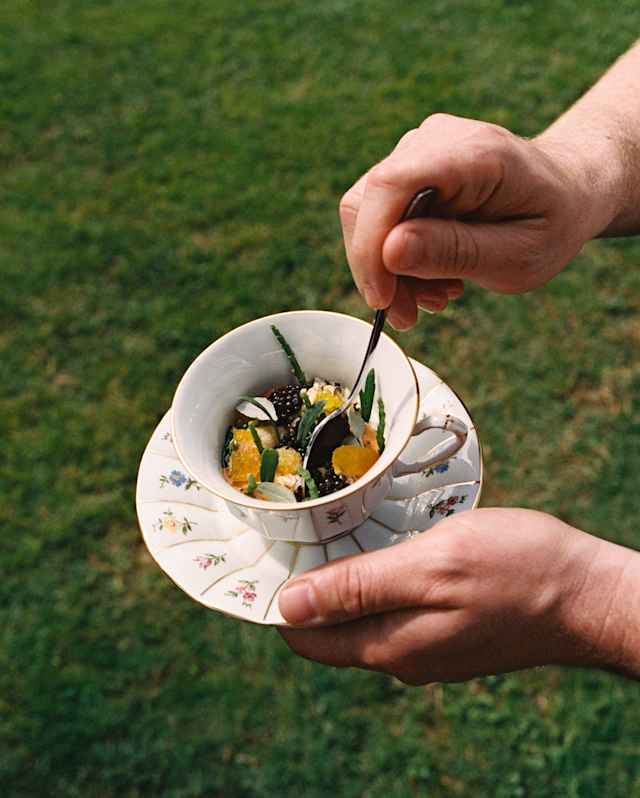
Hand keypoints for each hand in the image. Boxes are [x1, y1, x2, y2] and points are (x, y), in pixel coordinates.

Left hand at [278, 508, 639, 683]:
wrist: (586, 593)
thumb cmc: (514, 570)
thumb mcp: (430, 567)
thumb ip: (358, 589)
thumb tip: (288, 609)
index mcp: (389, 645)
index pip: (304, 636)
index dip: (278, 599)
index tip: (267, 553)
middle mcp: (401, 653)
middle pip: (329, 624)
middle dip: (308, 581)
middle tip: (302, 526)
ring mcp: (426, 643)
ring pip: (362, 611)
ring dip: (345, 574)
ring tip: (338, 525)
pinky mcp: (447, 626)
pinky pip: (393, 604)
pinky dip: (378, 574)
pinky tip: (386, 539)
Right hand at [340, 114, 606, 328]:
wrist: (568, 191)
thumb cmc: (551, 223)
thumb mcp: (519, 255)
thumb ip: (456, 251)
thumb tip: (388, 252)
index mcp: (473, 153)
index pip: (391, 185)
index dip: (370, 245)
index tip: (382, 300)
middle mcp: (436, 139)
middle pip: (366, 202)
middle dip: (377, 269)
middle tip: (408, 314)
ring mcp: (418, 150)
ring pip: (367, 214)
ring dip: (388, 269)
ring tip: (433, 297)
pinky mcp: (410, 169)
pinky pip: (380, 217)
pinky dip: (397, 258)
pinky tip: (433, 278)